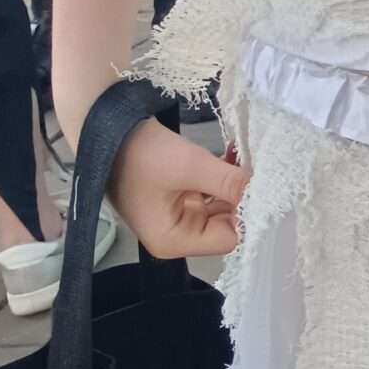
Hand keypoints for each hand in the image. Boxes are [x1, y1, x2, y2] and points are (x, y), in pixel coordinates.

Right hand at [110, 119, 248, 258]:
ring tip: (245, 155)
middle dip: (242, 194)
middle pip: (227, 222)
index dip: (246, 214)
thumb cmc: (141, 153)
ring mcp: (178, 214)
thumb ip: (228, 182)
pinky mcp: (179, 195)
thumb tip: (262, 190)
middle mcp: (177, 233)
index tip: (261, 185)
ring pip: (221, 203)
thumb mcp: (189, 166)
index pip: (228, 238)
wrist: (106, 128)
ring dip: (234, 181)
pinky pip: (211, 190)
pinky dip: (222, 174)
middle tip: (259, 166)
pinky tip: (232, 153)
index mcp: (173, 240)